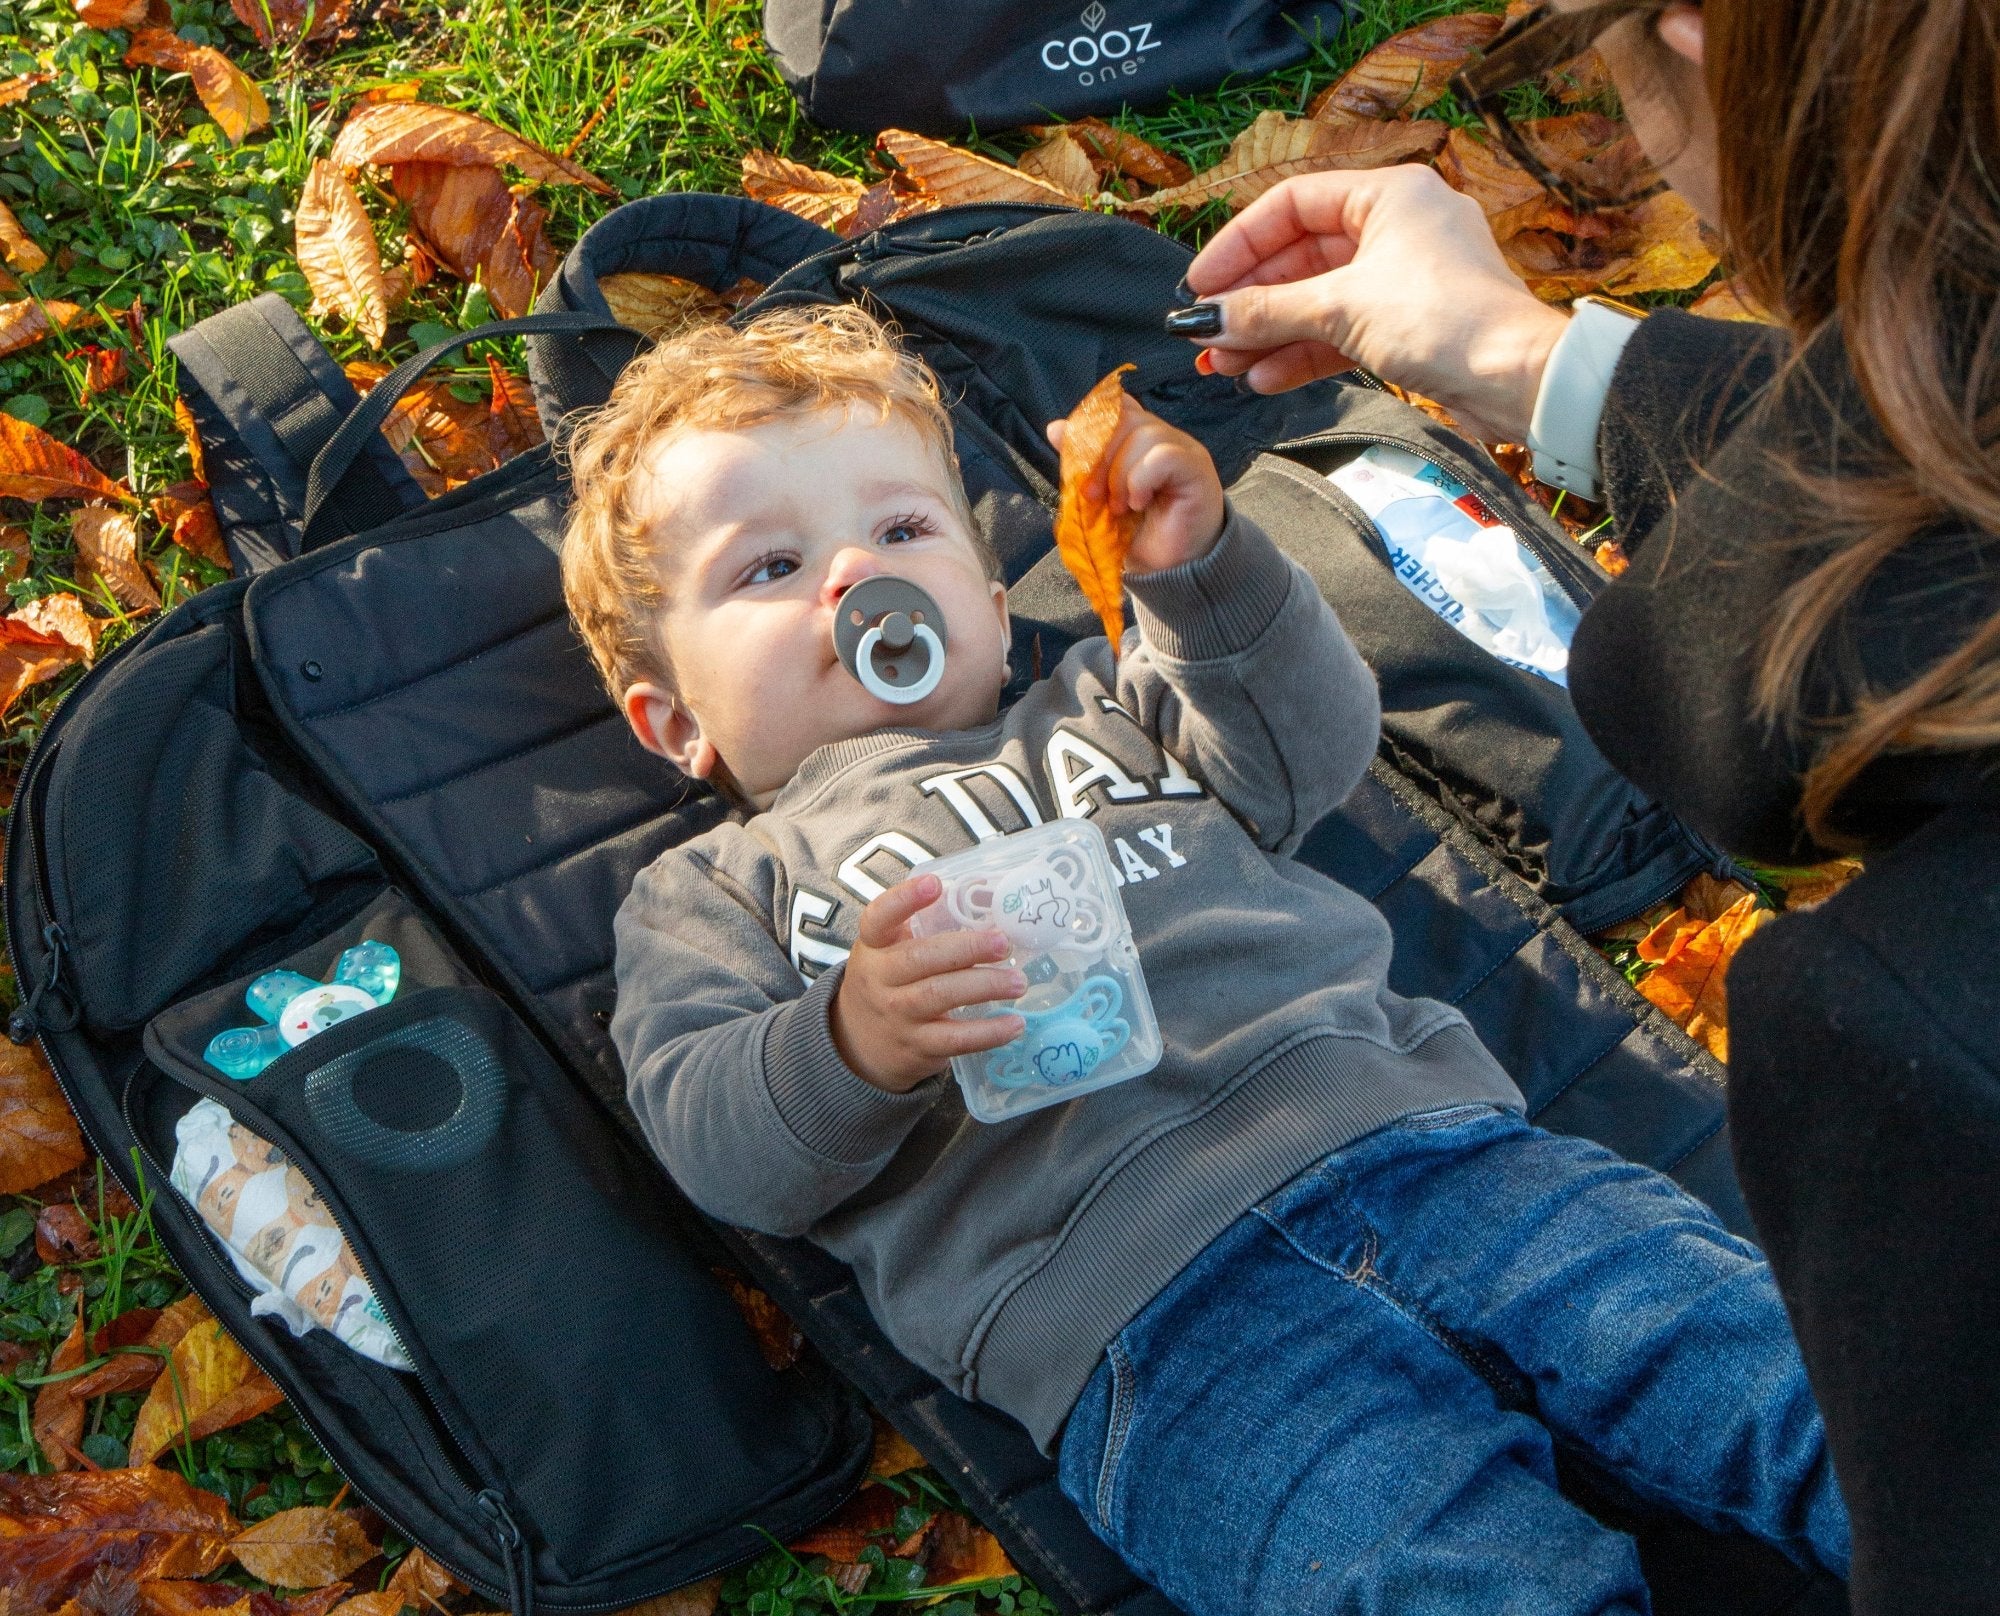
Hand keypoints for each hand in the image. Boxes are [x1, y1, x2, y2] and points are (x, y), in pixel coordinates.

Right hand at [829, 873, 1026, 1093]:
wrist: (860, 1042)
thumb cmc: (889, 982)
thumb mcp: (889, 951)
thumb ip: (924, 927)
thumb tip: (987, 899)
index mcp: (874, 945)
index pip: (880, 917)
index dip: (905, 899)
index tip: (935, 884)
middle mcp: (879, 978)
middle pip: (921, 958)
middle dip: (966, 949)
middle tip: (1004, 943)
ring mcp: (897, 1015)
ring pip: (941, 996)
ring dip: (985, 987)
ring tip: (1018, 982)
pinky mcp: (917, 1046)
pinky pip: (956, 1039)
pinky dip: (989, 1032)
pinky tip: (1015, 1024)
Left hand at [1045, 396, 1225, 574]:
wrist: (1167, 570)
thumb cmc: (1137, 533)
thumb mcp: (1099, 495)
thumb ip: (1082, 462)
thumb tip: (1055, 428)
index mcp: (1139, 439)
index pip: (1115, 408)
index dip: (1091, 430)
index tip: (1076, 465)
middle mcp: (1163, 437)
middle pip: (1126, 418)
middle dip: (1099, 457)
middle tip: (1092, 496)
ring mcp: (1183, 449)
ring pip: (1144, 434)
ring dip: (1121, 474)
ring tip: (1120, 507)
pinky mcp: (1196, 467)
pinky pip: (1163, 455)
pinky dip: (1141, 479)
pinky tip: (1139, 503)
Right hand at [1183, 165, 1571, 443]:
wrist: (1517, 379)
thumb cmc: (1446, 321)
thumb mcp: (1341, 309)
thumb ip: (1266, 312)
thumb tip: (1205, 318)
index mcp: (1387, 194)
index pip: (1290, 205)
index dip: (1237, 245)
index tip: (1200, 285)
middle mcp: (1395, 226)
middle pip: (1299, 256)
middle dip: (1249, 301)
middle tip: (1204, 333)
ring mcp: (1402, 277)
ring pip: (1317, 299)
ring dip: (1268, 333)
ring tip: (1224, 365)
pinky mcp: (1407, 323)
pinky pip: (1340, 330)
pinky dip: (1302, 352)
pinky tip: (1264, 377)